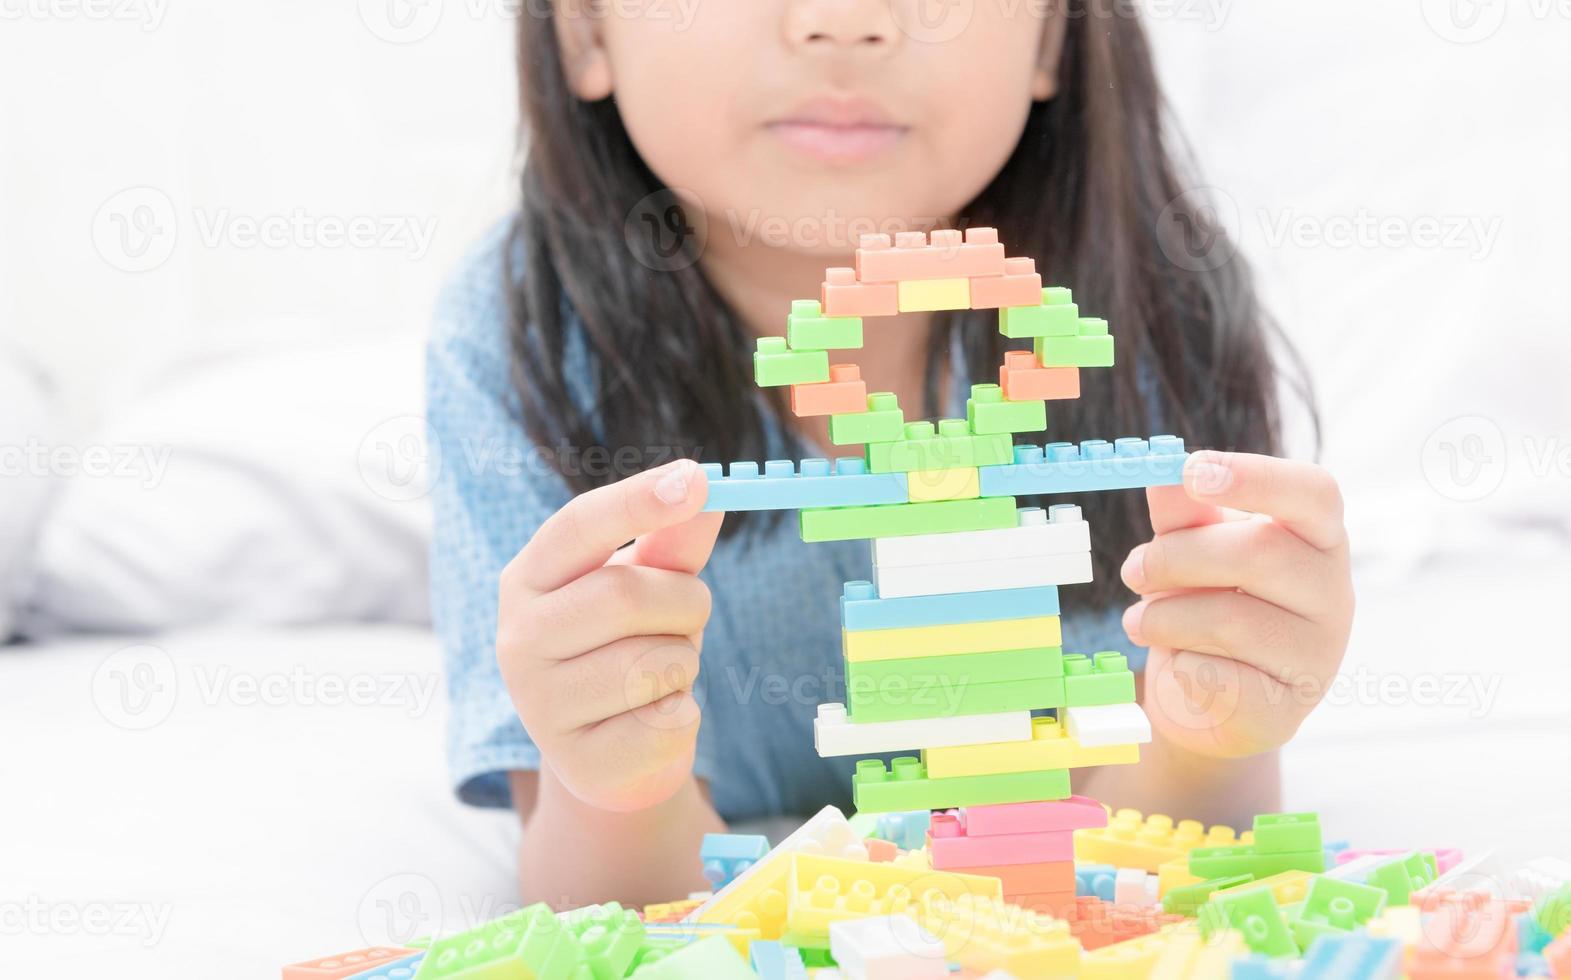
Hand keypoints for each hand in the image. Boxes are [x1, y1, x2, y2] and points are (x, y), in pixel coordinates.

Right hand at [497, 459, 722, 811]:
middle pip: (625, 595)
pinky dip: (681, 716)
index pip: (578, 525)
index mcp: (528, 579)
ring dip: (684, 666)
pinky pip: (665, 723)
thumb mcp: (652, 587)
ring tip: (661, 676)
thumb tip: (706, 489)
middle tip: (688, 619)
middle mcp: (517, 638)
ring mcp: (539, 707)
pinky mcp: (577, 763)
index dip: (638, 500)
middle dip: (685, 604)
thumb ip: (673, 542)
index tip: (697, 478)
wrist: (615, 753)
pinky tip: (653, 721)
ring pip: (653, 665)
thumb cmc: (630, 648)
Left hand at [1121, 451, 1353, 756]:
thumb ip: (1183, 515)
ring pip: (1231, 619)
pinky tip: (1181, 663)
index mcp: (1317, 537)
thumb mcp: (1190, 551)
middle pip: (1259, 552)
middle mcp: (1333, 592)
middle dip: (1176, 558)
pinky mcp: (1287, 710)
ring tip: (1140, 622)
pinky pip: (1217, 678)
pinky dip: (1181, 666)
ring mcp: (1318, 655)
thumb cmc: (1207, 605)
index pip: (1313, 493)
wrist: (1205, 701)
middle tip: (1132, 572)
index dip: (1255, 476)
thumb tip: (1165, 476)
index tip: (1193, 470)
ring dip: (1164, 618)